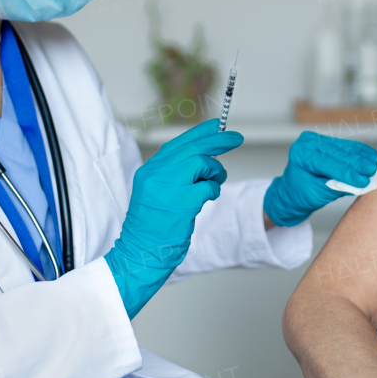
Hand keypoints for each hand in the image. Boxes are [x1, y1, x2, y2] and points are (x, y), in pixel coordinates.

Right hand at [105, 118, 242, 317]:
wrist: (140, 253)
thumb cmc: (153, 227)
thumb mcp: (156, 193)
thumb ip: (174, 174)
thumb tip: (203, 156)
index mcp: (149, 170)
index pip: (178, 143)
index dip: (200, 132)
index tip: (217, 125)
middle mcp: (156, 174)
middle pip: (193, 148)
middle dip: (218, 141)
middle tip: (236, 138)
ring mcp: (168, 187)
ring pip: (202, 163)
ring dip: (215, 173)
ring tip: (214, 184)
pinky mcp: (182, 202)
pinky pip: (208, 186)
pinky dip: (213, 190)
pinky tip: (208, 199)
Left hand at [263, 131, 376, 226]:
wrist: (291, 192)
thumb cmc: (300, 195)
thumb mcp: (318, 195)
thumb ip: (338, 187)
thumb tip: (362, 183)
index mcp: (301, 155)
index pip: (328, 164)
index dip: (348, 173)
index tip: (363, 181)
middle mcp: (308, 142)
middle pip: (339, 153)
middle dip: (358, 164)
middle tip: (374, 171)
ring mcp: (317, 139)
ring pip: (345, 148)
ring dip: (363, 157)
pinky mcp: (327, 141)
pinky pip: (346, 146)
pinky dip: (360, 153)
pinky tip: (372, 157)